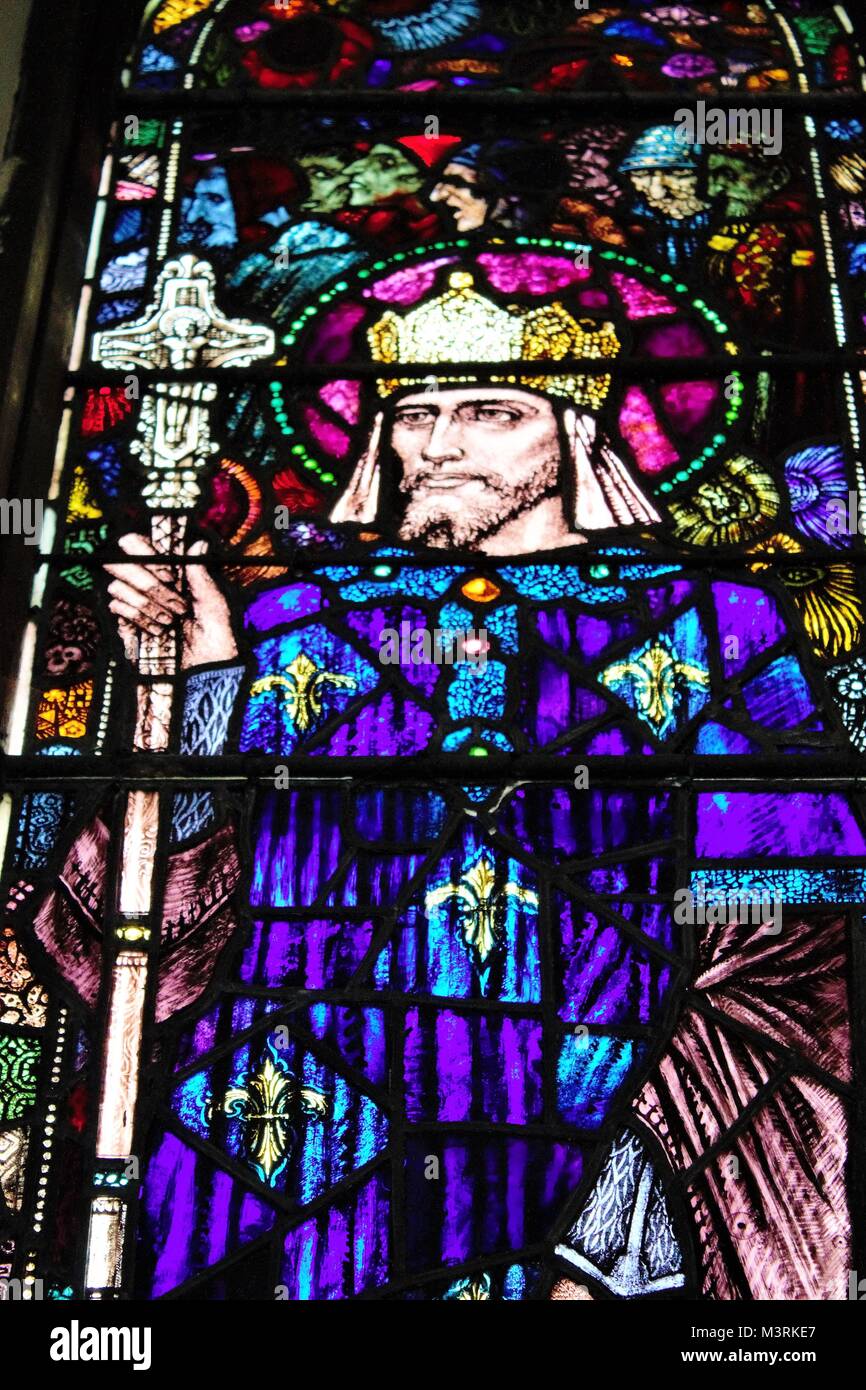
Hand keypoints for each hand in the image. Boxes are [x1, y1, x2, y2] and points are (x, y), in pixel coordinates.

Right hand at [105, 533, 238, 670]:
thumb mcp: (215, 604)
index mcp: (172, 573)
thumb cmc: (215, 637)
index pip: (144, 547)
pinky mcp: (125, 623)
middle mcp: (149, 584)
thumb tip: (198, 543)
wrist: (202, 671)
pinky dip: (137, 617)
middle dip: (148, 582)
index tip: (168, 573)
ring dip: (146, 603)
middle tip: (175, 602)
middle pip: (124, 562)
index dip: (147, 551)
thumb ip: (201, 575)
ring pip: (117, 585)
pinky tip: (157, 629)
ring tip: (170, 620)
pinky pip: (116, 607)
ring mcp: (135, 603)